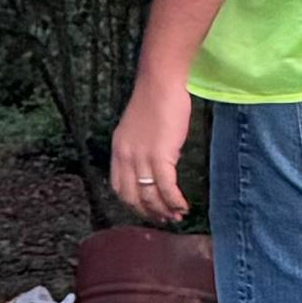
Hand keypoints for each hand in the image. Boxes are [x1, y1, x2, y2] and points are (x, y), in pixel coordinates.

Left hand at [107, 65, 194, 225]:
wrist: (161, 82)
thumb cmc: (156, 100)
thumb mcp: (140, 129)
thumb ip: (144, 150)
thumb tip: (161, 168)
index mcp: (118, 150)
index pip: (119, 187)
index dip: (133, 204)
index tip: (147, 210)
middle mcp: (125, 157)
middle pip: (132, 196)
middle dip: (148, 212)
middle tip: (164, 219)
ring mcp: (141, 157)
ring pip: (150, 195)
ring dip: (163, 210)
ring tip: (176, 217)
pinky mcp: (160, 156)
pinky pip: (166, 187)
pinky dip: (174, 201)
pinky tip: (183, 207)